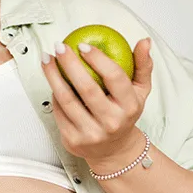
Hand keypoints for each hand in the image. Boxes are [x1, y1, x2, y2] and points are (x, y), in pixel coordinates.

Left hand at [42, 38, 153, 168]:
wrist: (114, 150)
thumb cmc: (124, 114)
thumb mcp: (140, 91)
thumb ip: (142, 66)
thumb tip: (144, 42)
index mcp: (129, 107)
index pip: (115, 78)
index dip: (97, 59)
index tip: (83, 45)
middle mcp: (112, 122)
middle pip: (87, 87)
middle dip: (70, 63)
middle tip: (60, 46)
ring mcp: (91, 133)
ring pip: (67, 99)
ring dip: (53, 76)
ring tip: (47, 59)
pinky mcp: (73, 140)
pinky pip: (58, 111)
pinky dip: (53, 94)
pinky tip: (51, 80)